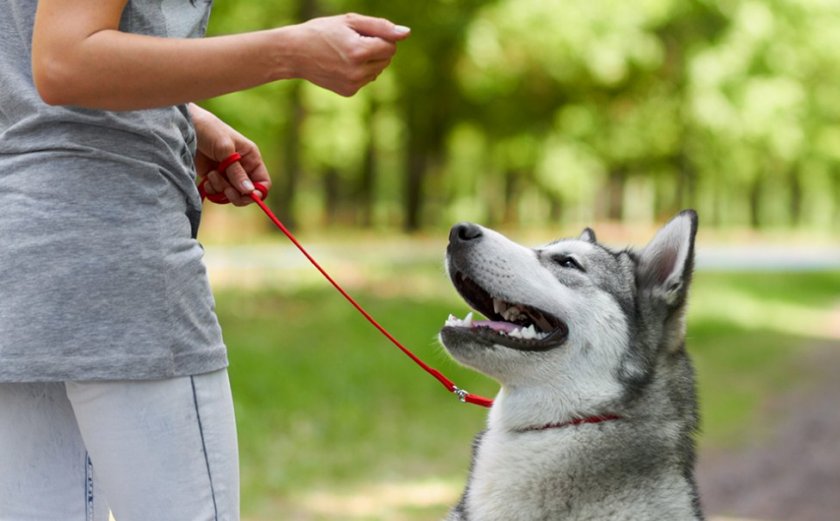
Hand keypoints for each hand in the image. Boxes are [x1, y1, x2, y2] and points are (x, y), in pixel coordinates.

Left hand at [190, 104, 271, 206]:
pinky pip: (218, 192)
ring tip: (212, 174)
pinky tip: (207, 179)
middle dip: (236, 194)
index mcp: (251, 158)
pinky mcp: (214, 177)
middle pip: (247, 192)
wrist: (186, 127)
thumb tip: (250, 191)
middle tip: (226, 191)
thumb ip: (237, 172)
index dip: (257, 192)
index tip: (245, 195)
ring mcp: (228, 173)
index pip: (263, 182)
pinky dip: (212, 190)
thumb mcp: (225, 150)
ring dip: (221, 188)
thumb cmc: (209, 131)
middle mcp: (242, 167)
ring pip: (232, 194)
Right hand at [290, 13, 409, 96]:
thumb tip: (406, 33)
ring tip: (346, 53)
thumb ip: (381, 27)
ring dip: (369, 61)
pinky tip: (342, 65)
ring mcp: (353, 85)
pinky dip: (360, 71)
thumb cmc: (322, 31)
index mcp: (359, 52)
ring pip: (378, 70)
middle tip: (352, 42)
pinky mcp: (349, 92)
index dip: (380, 37)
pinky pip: (367, 79)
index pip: (391, 47)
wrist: (295, 53)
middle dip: (376, 49)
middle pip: (387, 60)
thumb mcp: (350, 21)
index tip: (361, 33)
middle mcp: (358, 72)